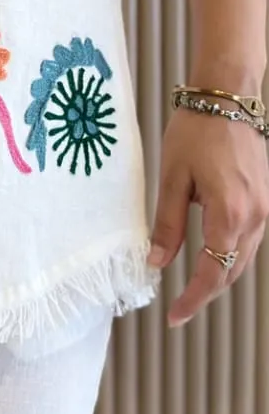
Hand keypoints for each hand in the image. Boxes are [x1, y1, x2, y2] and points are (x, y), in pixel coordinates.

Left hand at [148, 108, 268, 325]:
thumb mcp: (172, 178)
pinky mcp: (264, 201)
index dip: (193, 299)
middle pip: (231, 273)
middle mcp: (254, 218)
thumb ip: (167, 224)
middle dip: (205, 294)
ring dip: (219, 277)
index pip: (211, 273)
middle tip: (179, 309)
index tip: (174, 316)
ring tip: (191, 290)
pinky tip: (211, 258)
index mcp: (229, 215)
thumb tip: (156, 262)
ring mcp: (264, 210)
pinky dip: (231, 257)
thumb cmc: (196, 130)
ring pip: (243, 260)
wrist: (228, 96)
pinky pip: (249, 241)